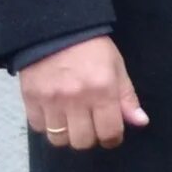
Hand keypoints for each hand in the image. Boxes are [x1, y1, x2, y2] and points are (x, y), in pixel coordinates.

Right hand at [20, 36, 147, 151]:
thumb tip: (140, 122)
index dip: (112, 139)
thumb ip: (127, 97)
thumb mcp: (117, 67)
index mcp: (102, 90)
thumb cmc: (91, 48)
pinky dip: (46, 125)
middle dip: (90, 138)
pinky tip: (54, 112)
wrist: (55, 29)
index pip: (109, 132)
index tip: (111, 135)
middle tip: (91, 127)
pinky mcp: (30, 98)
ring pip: (58, 139)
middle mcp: (76, 99)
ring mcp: (51, 100)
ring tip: (71, 121)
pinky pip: (38, 127)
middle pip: (82, 141)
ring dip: (67, 134)